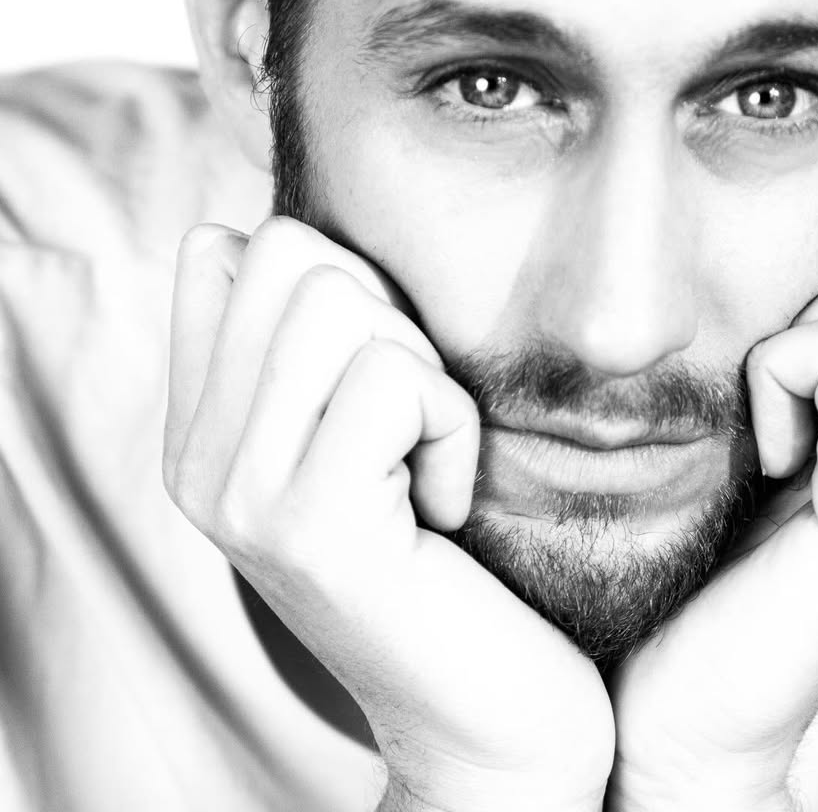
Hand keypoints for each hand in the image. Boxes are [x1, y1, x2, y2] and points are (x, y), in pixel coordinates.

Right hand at [164, 215, 613, 811]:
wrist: (482, 716)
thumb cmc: (444, 551)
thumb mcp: (359, 433)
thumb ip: (312, 343)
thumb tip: (311, 238)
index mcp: (201, 429)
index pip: (222, 249)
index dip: (331, 277)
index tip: (370, 373)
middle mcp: (197, 459)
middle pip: (287, 251)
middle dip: (384, 312)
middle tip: (406, 417)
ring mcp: (240, 493)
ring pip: (339, 299)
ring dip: (421, 369)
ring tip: (422, 460)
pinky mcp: (309, 523)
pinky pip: (398, 377)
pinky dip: (454, 428)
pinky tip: (444, 508)